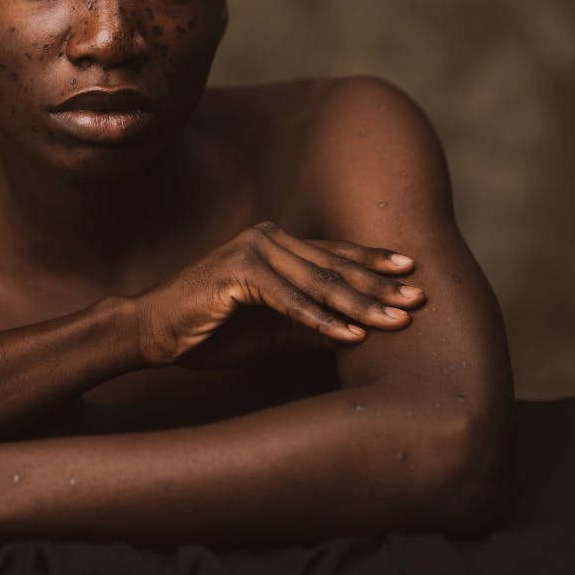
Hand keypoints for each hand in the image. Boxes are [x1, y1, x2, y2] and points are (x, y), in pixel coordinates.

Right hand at [136, 221, 422, 366]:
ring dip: (360, 305)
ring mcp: (250, 251)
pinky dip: (321, 320)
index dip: (373, 262)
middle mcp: (265, 238)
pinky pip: (289, 301)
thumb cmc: (211, 330)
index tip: (412, 272)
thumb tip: (363, 334)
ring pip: (318, 282)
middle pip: (333, 265)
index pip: (332, 253)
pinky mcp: (236, 274)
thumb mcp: (272, 329)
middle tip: (419, 299)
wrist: (155, 332)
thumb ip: (312, 324)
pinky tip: (352, 335)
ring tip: (397, 321)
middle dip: (379, 285)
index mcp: (273, 243)